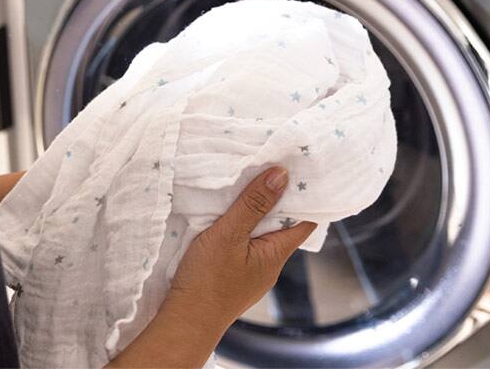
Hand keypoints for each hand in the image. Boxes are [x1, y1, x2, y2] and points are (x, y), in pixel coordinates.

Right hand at [106, 167, 314, 367]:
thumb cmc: (207, 280)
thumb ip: (254, 204)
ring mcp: (253, 271)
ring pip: (261, 234)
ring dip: (256, 212)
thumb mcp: (229, 234)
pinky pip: (246, 244)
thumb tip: (281, 174)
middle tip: (268, 167)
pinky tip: (228, 214)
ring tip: (247, 183)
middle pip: (282, 225)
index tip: (298, 170)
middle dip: (276, 198)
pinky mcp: (235, 274)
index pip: (304, 220)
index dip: (304, 195)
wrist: (185, 321)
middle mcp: (270, 264)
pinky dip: (242, 226)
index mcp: (276, 253)